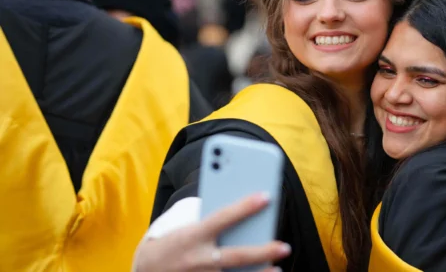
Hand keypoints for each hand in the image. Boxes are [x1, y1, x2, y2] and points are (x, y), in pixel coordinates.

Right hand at [135, 193, 290, 271]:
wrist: (146, 271)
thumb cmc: (174, 243)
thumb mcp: (187, 227)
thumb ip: (212, 220)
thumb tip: (244, 214)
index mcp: (193, 235)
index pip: (223, 217)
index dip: (245, 206)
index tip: (266, 196)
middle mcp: (198, 259)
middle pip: (236, 256)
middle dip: (262, 252)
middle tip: (284, 246)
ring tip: (279, 269)